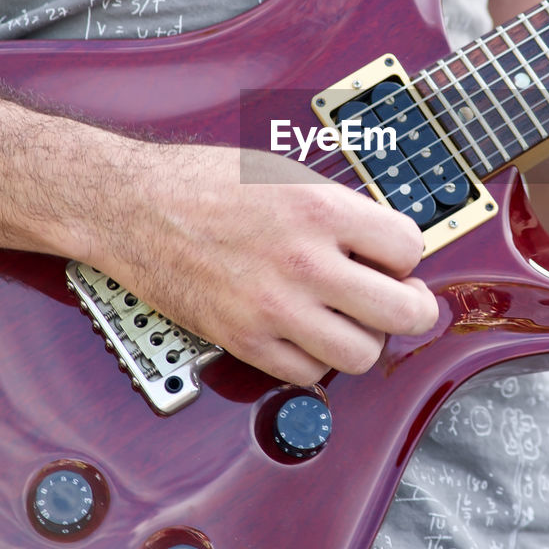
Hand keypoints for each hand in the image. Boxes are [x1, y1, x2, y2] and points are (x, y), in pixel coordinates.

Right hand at [75, 142, 438, 385]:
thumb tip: (382, 243)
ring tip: (351, 320)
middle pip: (403, 310)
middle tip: (404, 301)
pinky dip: (316, 360)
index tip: (394, 257)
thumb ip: (340, 211)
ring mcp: (275, 307)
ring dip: (365, 338)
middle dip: (414, 307)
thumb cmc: (204, 184)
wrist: (134, 207)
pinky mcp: (244, 341)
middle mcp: (304, 261)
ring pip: (362, 353)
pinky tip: (308, 334)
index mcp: (320, 209)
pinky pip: (309, 374)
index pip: (409, 248)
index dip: (405, 254)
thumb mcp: (287, 174)